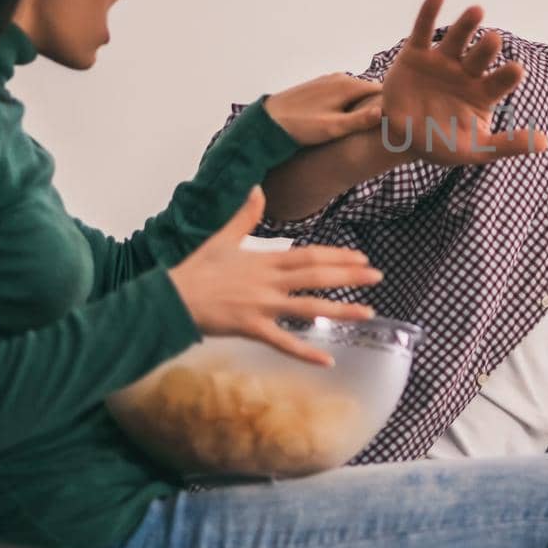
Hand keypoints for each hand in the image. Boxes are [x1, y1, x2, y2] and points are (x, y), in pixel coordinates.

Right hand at [168, 187, 379, 365]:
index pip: (309, 255)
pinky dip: (306, 352)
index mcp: (264, 261)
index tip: (360, 257)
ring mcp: (262, 307)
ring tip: (369, 312)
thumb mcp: (220, 238)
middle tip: (378, 275)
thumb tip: (256, 187)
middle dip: (349, 275)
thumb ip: (244, 216)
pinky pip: (284, 343)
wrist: (169, 299)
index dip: (336, 255)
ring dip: (340, 310)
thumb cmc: (194, 270)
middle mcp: (268, 283)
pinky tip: (328, 360)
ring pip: (308, 308)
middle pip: (316, 276)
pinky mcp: (251, 329)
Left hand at [264, 73, 383, 146]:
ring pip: (355, 93)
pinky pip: (342, 94)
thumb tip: (386, 110)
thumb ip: (360, 119)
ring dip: (362, 105)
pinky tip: (345, 120)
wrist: (267, 121)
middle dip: (377, 105)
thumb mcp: (334, 127)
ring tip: (367, 126)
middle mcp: (340, 78)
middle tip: (384, 127)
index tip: (397, 120)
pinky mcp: (318, 87)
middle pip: (369, 91)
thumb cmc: (301, 126)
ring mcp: (328, 81)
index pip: (381, 90)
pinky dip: (349, 104)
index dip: (391, 104)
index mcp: (348, 85)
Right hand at [380, 0, 547, 163]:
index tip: (516, 70)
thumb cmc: (443, 143)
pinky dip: (430, 12)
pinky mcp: (416, 54)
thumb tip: (545, 143)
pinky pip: (422, 30)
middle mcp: (466, 72)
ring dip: (466, 25)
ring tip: (477, 11)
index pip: (500, 82)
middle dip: (486, 48)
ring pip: (456, 39)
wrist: (401, 137)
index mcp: (483, 92)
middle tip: (494, 40)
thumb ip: (507, 144)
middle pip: (480, 56)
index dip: (507, 76)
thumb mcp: (476, 149)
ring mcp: (441, 61)